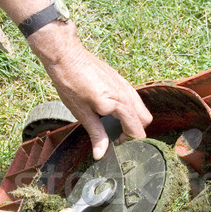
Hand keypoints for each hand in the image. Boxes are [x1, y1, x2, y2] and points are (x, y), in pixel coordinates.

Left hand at [28, 22, 152, 159]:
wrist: (66, 56)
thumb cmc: (71, 83)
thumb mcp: (82, 113)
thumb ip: (96, 134)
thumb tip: (100, 154)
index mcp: (118, 104)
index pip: (137, 130)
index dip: (130, 142)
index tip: (117, 145)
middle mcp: (127, 94)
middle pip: (145, 120)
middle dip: (136, 131)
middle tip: (118, 137)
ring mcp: (126, 85)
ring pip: (142, 108)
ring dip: (134, 120)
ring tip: (115, 125)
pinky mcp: (121, 80)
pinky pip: (134, 98)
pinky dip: (130, 109)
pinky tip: (113, 111)